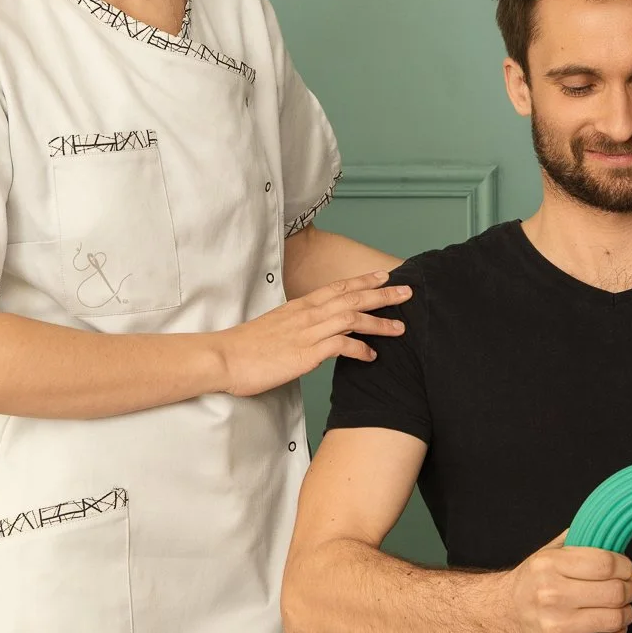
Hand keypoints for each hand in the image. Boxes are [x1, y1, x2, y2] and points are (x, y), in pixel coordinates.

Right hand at [221, 272, 411, 396]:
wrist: (224, 357)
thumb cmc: (246, 347)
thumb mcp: (276, 327)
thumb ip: (297, 326)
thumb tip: (313, 331)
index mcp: (300, 306)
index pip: (338, 287)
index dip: (363, 280)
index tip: (384, 275)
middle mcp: (307, 314)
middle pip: (352, 297)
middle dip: (383, 294)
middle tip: (407, 291)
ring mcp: (307, 332)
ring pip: (352, 318)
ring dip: (379, 321)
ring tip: (400, 328)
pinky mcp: (306, 352)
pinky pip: (341, 346)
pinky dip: (360, 348)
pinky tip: (372, 356)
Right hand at [500, 531, 631, 632]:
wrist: (507, 612)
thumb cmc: (535, 581)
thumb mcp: (550, 551)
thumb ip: (580, 540)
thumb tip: (617, 539)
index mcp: (548, 565)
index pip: (605, 564)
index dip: (625, 566)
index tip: (628, 570)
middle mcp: (550, 595)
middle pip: (615, 592)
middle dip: (629, 589)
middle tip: (627, 589)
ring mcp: (555, 627)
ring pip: (615, 619)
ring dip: (626, 613)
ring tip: (619, 609)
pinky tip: (610, 629)